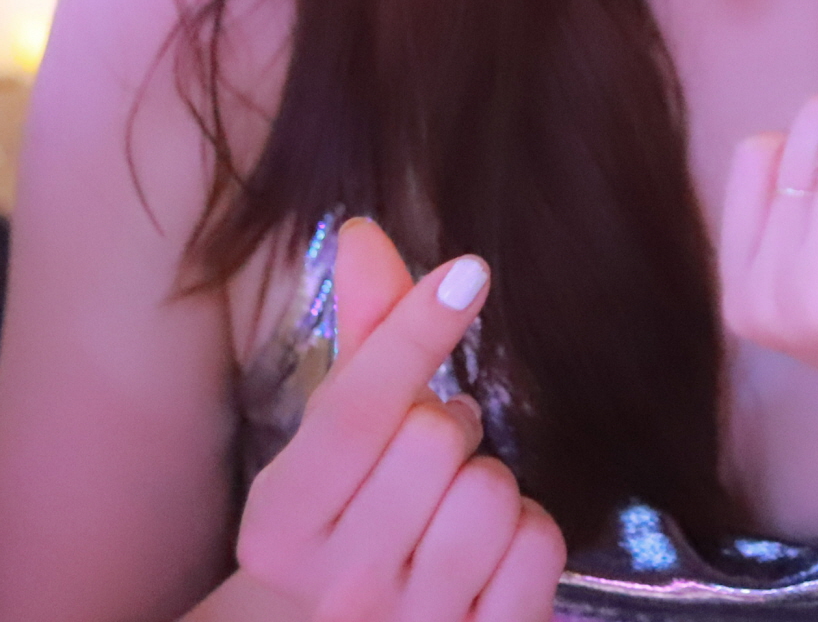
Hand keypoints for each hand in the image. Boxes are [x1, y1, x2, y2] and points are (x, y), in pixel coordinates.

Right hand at [232, 219, 563, 620]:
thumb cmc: (358, 516)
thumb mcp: (341, 437)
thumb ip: (361, 335)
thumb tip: (362, 232)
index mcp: (279, 524)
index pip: (357, 408)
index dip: (417, 329)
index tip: (470, 271)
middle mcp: (334, 587)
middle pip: (434, 439)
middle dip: (449, 428)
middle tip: (429, 459)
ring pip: (493, 492)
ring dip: (491, 484)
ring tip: (454, 508)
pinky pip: (538, 545)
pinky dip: (530, 535)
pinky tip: (490, 554)